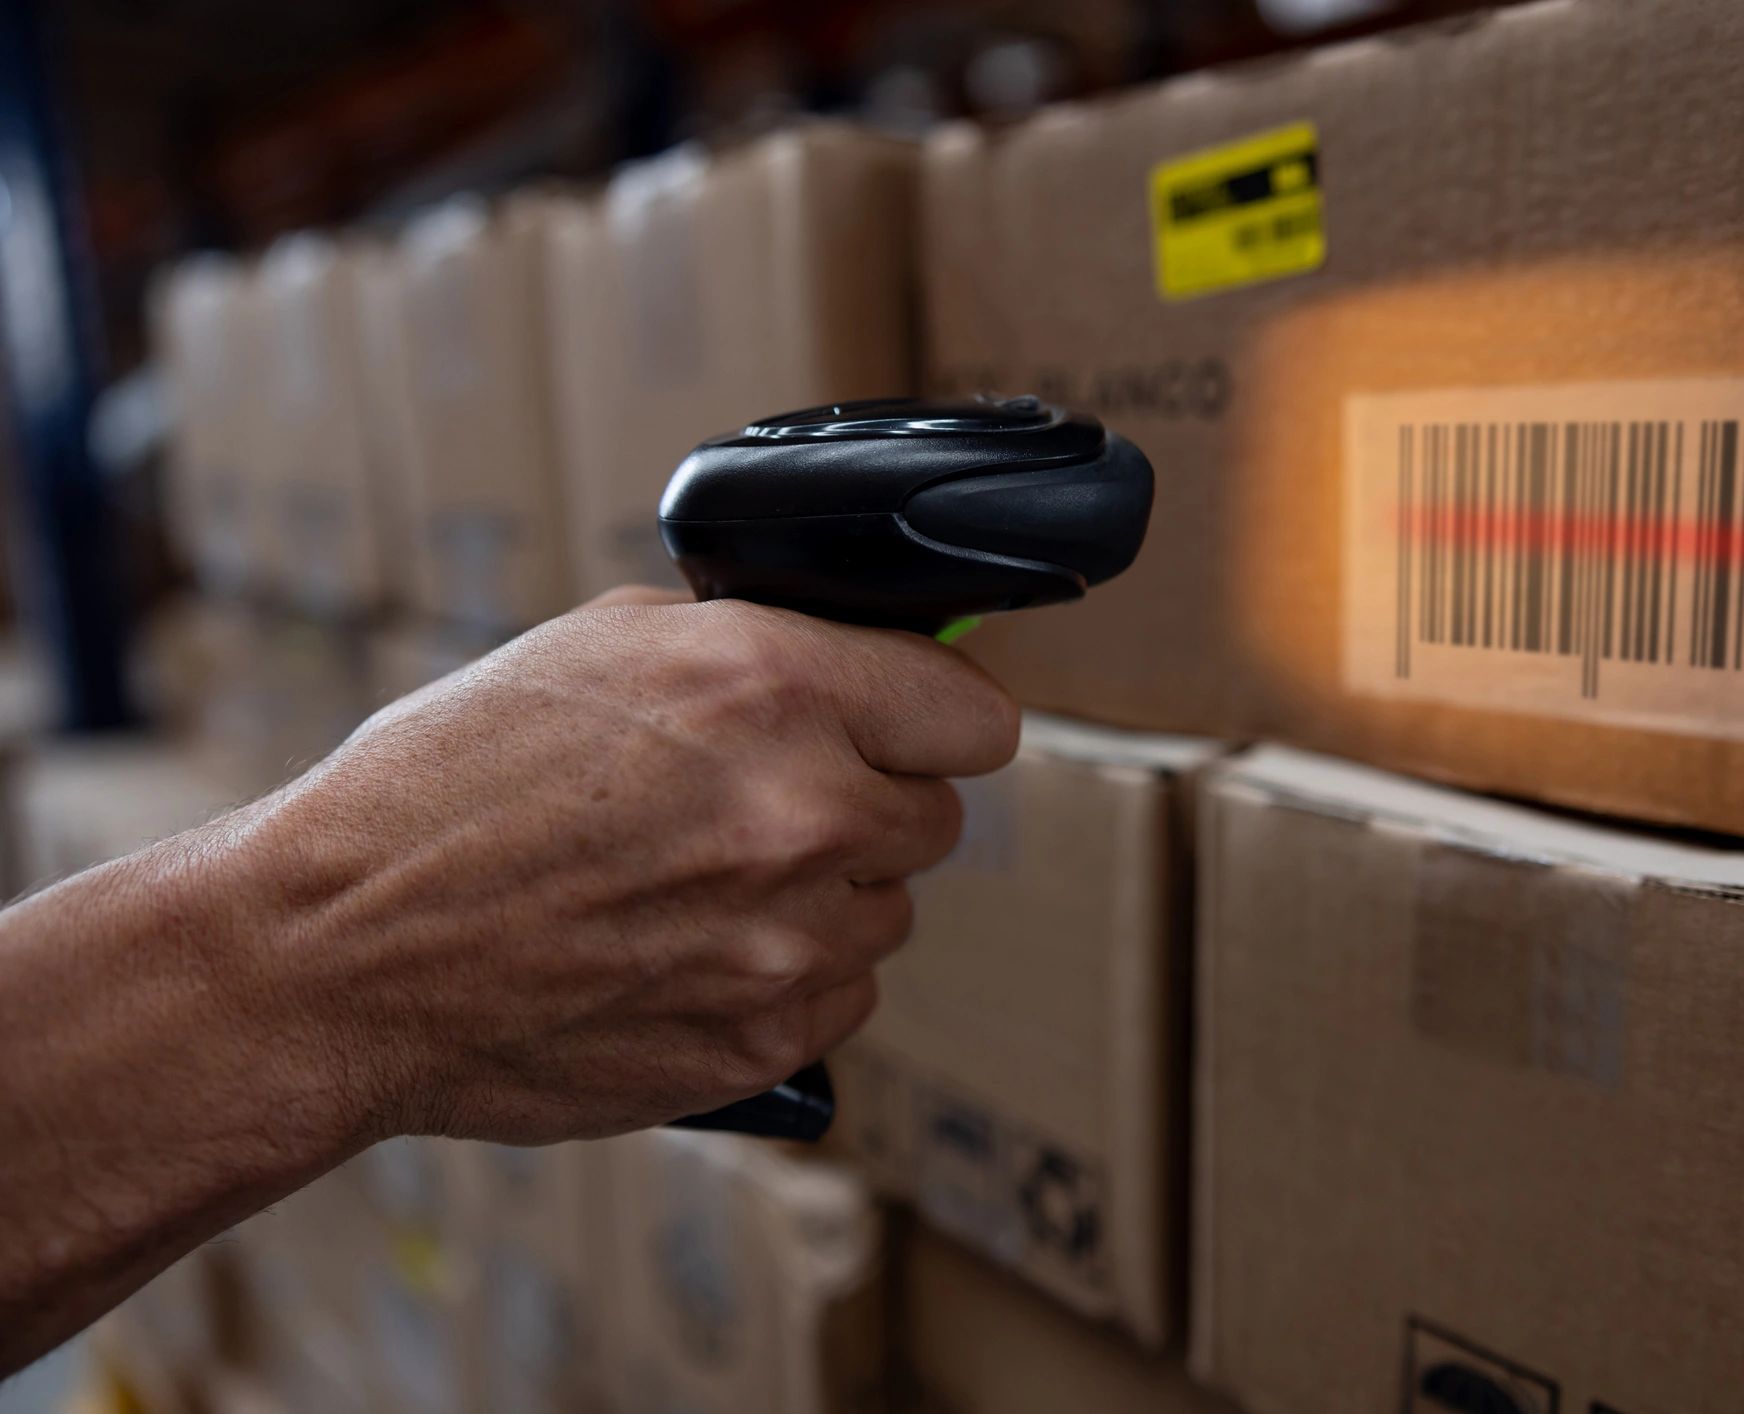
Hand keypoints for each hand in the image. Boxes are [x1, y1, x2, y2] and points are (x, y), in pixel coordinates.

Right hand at [237, 587, 1018, 1143]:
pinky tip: (689, 953)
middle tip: (768, 807)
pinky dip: (787, 979)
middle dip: (867, 806)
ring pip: (887, 912)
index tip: (909, 730)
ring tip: (699, 885)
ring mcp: (788, 940)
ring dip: (824, 897)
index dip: (934, 720)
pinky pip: (840, 999)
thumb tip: (862, 663)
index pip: (974, 716)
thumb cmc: (449, 786)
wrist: (343, 952)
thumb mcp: (602, 644)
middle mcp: (802, 812)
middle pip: (936, 819)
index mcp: (771, 687)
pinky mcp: (764, 1040)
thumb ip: (757, 646)